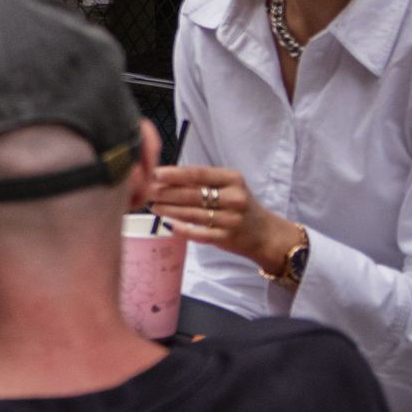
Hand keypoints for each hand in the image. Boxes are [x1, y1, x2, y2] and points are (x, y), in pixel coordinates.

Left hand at [151, 163, 300, 275]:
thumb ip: (202, 181)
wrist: (265, 233)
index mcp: (233, 179)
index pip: (199, 174)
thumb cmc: (238, 204)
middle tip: (147, 191)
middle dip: (166, 193)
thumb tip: (164, 177)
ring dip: (169, 210)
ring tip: (153, 206)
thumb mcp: (228, 186)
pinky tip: (170, 224)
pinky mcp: (227, 238)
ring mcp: (232, 220)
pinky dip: (183, 229)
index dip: (175, 174)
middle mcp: (234, 198)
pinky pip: (200, 234)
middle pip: (193, 194)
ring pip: (193, 214)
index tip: (155, 173)